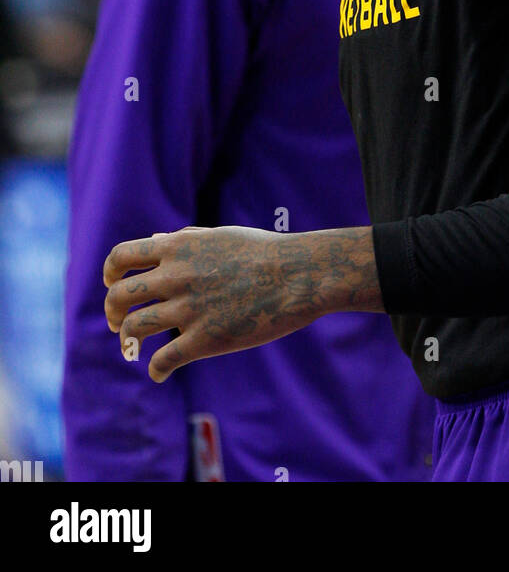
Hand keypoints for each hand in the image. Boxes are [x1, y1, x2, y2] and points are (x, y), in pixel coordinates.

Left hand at [103, 224, 380, 381]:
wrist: (299, 275)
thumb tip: (156, 240)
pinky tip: (159, 372)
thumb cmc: (265, 253)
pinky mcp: (205, 340)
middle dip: (112, 312)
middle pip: (120, 296)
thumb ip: (185, 239)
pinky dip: (154, 370)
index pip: (122, 256)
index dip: (110, 273)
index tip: (112, 284)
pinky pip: (162, 360)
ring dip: (128, 341)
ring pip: (134, 329)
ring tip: (134, 348)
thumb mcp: (220, 235)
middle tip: (116, 323)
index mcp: (179, 246)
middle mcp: (177, 276)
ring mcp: (189, 309)